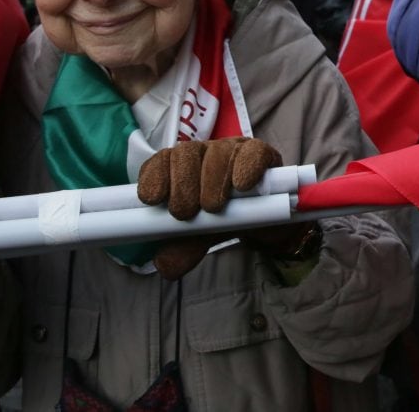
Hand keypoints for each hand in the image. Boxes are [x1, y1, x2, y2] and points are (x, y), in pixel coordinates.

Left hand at [137, 138, 281, 278]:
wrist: (266, 224)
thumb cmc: (226, 221)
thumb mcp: (201, 238)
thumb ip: (183, 249)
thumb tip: (165, 267)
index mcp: (180, 169)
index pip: (160, 161)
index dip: (154, 176)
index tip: (152, 199)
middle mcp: (203, 154)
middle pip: (185, 154)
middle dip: (182, 185)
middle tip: (185, 213)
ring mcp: (232, 150)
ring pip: (217, 152)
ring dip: (212, 180)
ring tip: (213, 208)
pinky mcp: (261, 153)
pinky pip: (252, 151)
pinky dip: (246, 166)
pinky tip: (242, 185)